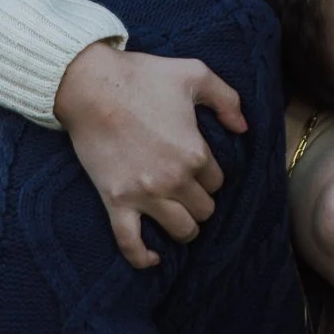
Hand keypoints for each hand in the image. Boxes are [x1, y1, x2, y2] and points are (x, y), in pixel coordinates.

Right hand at [54, 43, 242, 267]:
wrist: (90, 84)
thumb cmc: (142, 76)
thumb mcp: (194, 74)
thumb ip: (227, 100)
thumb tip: (243, 128)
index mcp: (195, 152)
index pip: (218, 181)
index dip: (210, 174)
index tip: (198, 165)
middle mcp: (174, 179)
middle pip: (204, 209)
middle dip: (201, 200)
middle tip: (189, 189)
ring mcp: (144, 194)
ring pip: (181, 230)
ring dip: (185, 227)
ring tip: (180, 217)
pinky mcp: (116, 201)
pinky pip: (130, 243)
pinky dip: (143, 257)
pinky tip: (154, 259)